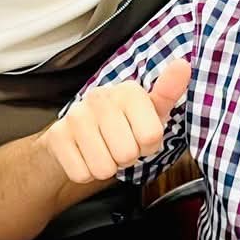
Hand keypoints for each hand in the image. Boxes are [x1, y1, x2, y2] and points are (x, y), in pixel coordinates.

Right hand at [40, 58, 189, 183]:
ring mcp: (75, 116)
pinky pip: (81, 174)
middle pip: (127, 154)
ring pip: (103, 168)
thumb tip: (183, 65)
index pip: (150, 138)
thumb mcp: (151, 109)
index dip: (148, 145)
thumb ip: (168, 90)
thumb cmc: (123, 122)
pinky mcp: (57, 136)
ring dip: (107, 167)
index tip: (140, 135)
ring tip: (104, 150)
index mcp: (127, 91)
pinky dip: (86, 173)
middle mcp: (99, 98)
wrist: (79, 132)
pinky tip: (86, 155)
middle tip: (120, 144)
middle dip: (127, 158)